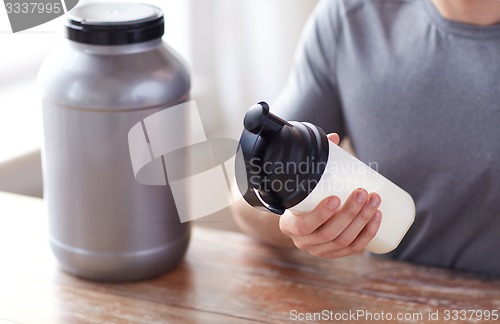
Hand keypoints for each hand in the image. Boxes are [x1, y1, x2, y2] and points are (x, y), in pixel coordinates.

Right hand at [278, 133, 381, 257]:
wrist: (299, 218)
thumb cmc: (302, 195)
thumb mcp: (302, 180)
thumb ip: (316, 159)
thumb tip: (334, 137)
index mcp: (289, 226)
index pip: (304, 225)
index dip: (320, 214)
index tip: (335, 197)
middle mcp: (303, 242)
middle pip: (329, 233)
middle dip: (350, 213)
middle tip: (363, 192)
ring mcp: (320, 250)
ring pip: (344, 241)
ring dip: (363, 221)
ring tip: (375, 201)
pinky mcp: (335, 253)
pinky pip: (353, 248)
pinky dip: (367, 234)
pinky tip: (377, 219)